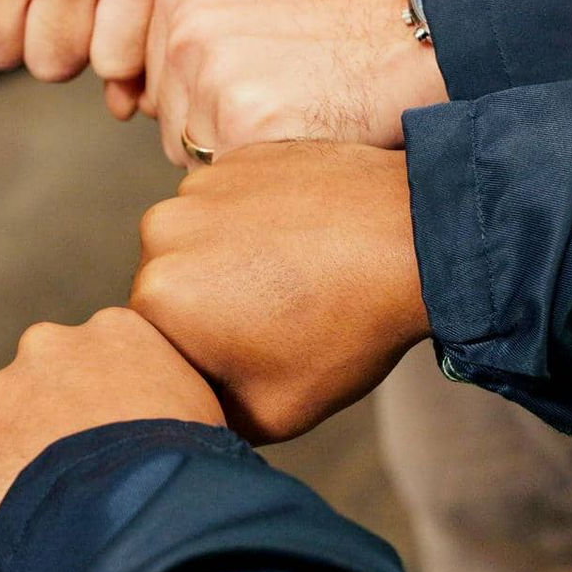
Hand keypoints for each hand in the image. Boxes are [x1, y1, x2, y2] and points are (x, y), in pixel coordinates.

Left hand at [0, 308, 223, 558]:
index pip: (99, 355)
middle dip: (55, 417)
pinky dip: (2, 498)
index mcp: (112, 329)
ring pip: (7, 426)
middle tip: (84, 468)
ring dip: (24, 458)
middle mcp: (48, 345)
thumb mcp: (196, 403)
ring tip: (61, 505)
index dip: (108, 399)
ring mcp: (2, 393)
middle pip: (45, 379)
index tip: (118, 434)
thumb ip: (159, 387)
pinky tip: (36, 525)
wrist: (141, 509)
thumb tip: (154, 412)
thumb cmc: (187, 461)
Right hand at [131, 142, 430, 442]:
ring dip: (228, 259)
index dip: (202, 358)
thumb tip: (188, 407)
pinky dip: (254, 220)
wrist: (415, 239)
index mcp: (158, 297)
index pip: (157, 342)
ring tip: (292, 274)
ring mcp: (200, 184)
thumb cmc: (348, 329)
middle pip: (170, 287)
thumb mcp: (274, 413)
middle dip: (208, 306)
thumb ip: (209, 415)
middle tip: (275, 315)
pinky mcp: (237, 156)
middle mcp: (162, 231)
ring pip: (197, 240)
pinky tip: (301, 238)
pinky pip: (229, 201)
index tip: (254, 356)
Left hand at [142, 0, 447, 165]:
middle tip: (283, 94)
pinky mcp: (239, 122)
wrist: (421, 34)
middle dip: (212, 120)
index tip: (258, 71)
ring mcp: (209, 72)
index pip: (153, 68)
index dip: (203, 86)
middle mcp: (184, 21)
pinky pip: (220, 171)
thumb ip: (195, 15)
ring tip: (293, 110)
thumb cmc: (348, 15)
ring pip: (186, 148)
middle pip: (165, 111)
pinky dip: (256, 167)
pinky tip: (299, 132)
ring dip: (231, 148)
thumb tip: (143, 76)